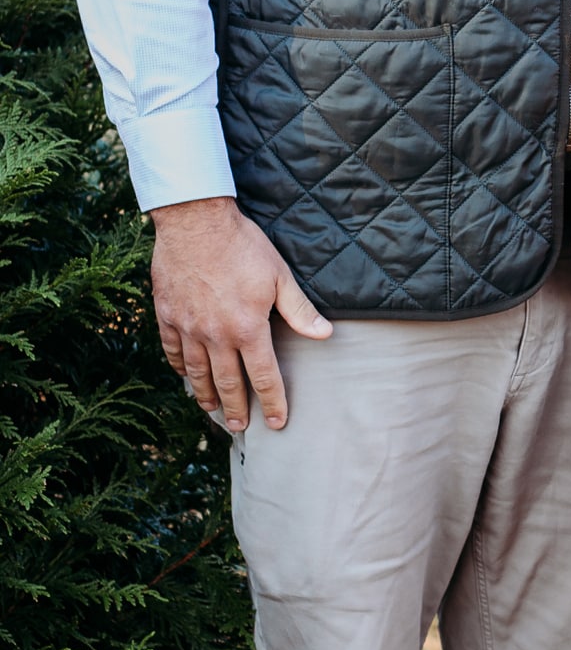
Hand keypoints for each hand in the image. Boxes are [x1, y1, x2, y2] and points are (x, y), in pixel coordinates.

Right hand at [150, 197, 332, 430]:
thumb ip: (299, 310)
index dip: (272, 401)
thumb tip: (325, 334)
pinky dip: (180, 367)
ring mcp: (188, 328)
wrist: (195, 222)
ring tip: (214, 410)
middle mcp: (216, 336)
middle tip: (241, 427)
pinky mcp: (167, 316)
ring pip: (197, 373)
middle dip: (237, 408)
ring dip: (206, 395)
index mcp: (248, 328)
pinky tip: (186, 375)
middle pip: (228, 383)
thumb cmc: (243, 245)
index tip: (277, 422)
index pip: (263, 377)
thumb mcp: (279, 275)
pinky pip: (173, 351)